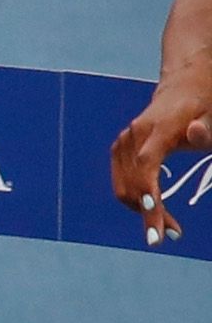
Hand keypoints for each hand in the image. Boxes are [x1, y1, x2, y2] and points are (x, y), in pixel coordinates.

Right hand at [111, 70, 211, 241]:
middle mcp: (133, 135)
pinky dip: (135, 199)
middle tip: (172, 233)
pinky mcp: (119, 149)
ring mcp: (123, 142)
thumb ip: (206, 131)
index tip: (155, 226)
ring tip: (166, 226)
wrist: (183, 89)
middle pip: (133, 183)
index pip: (147, 166)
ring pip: (123, 187)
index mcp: (157, 129)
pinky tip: (152, 207)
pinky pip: (122, 182)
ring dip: (141, 210)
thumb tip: (195, 132)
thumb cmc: (204, 106)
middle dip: (149, 213)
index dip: (147, 196)